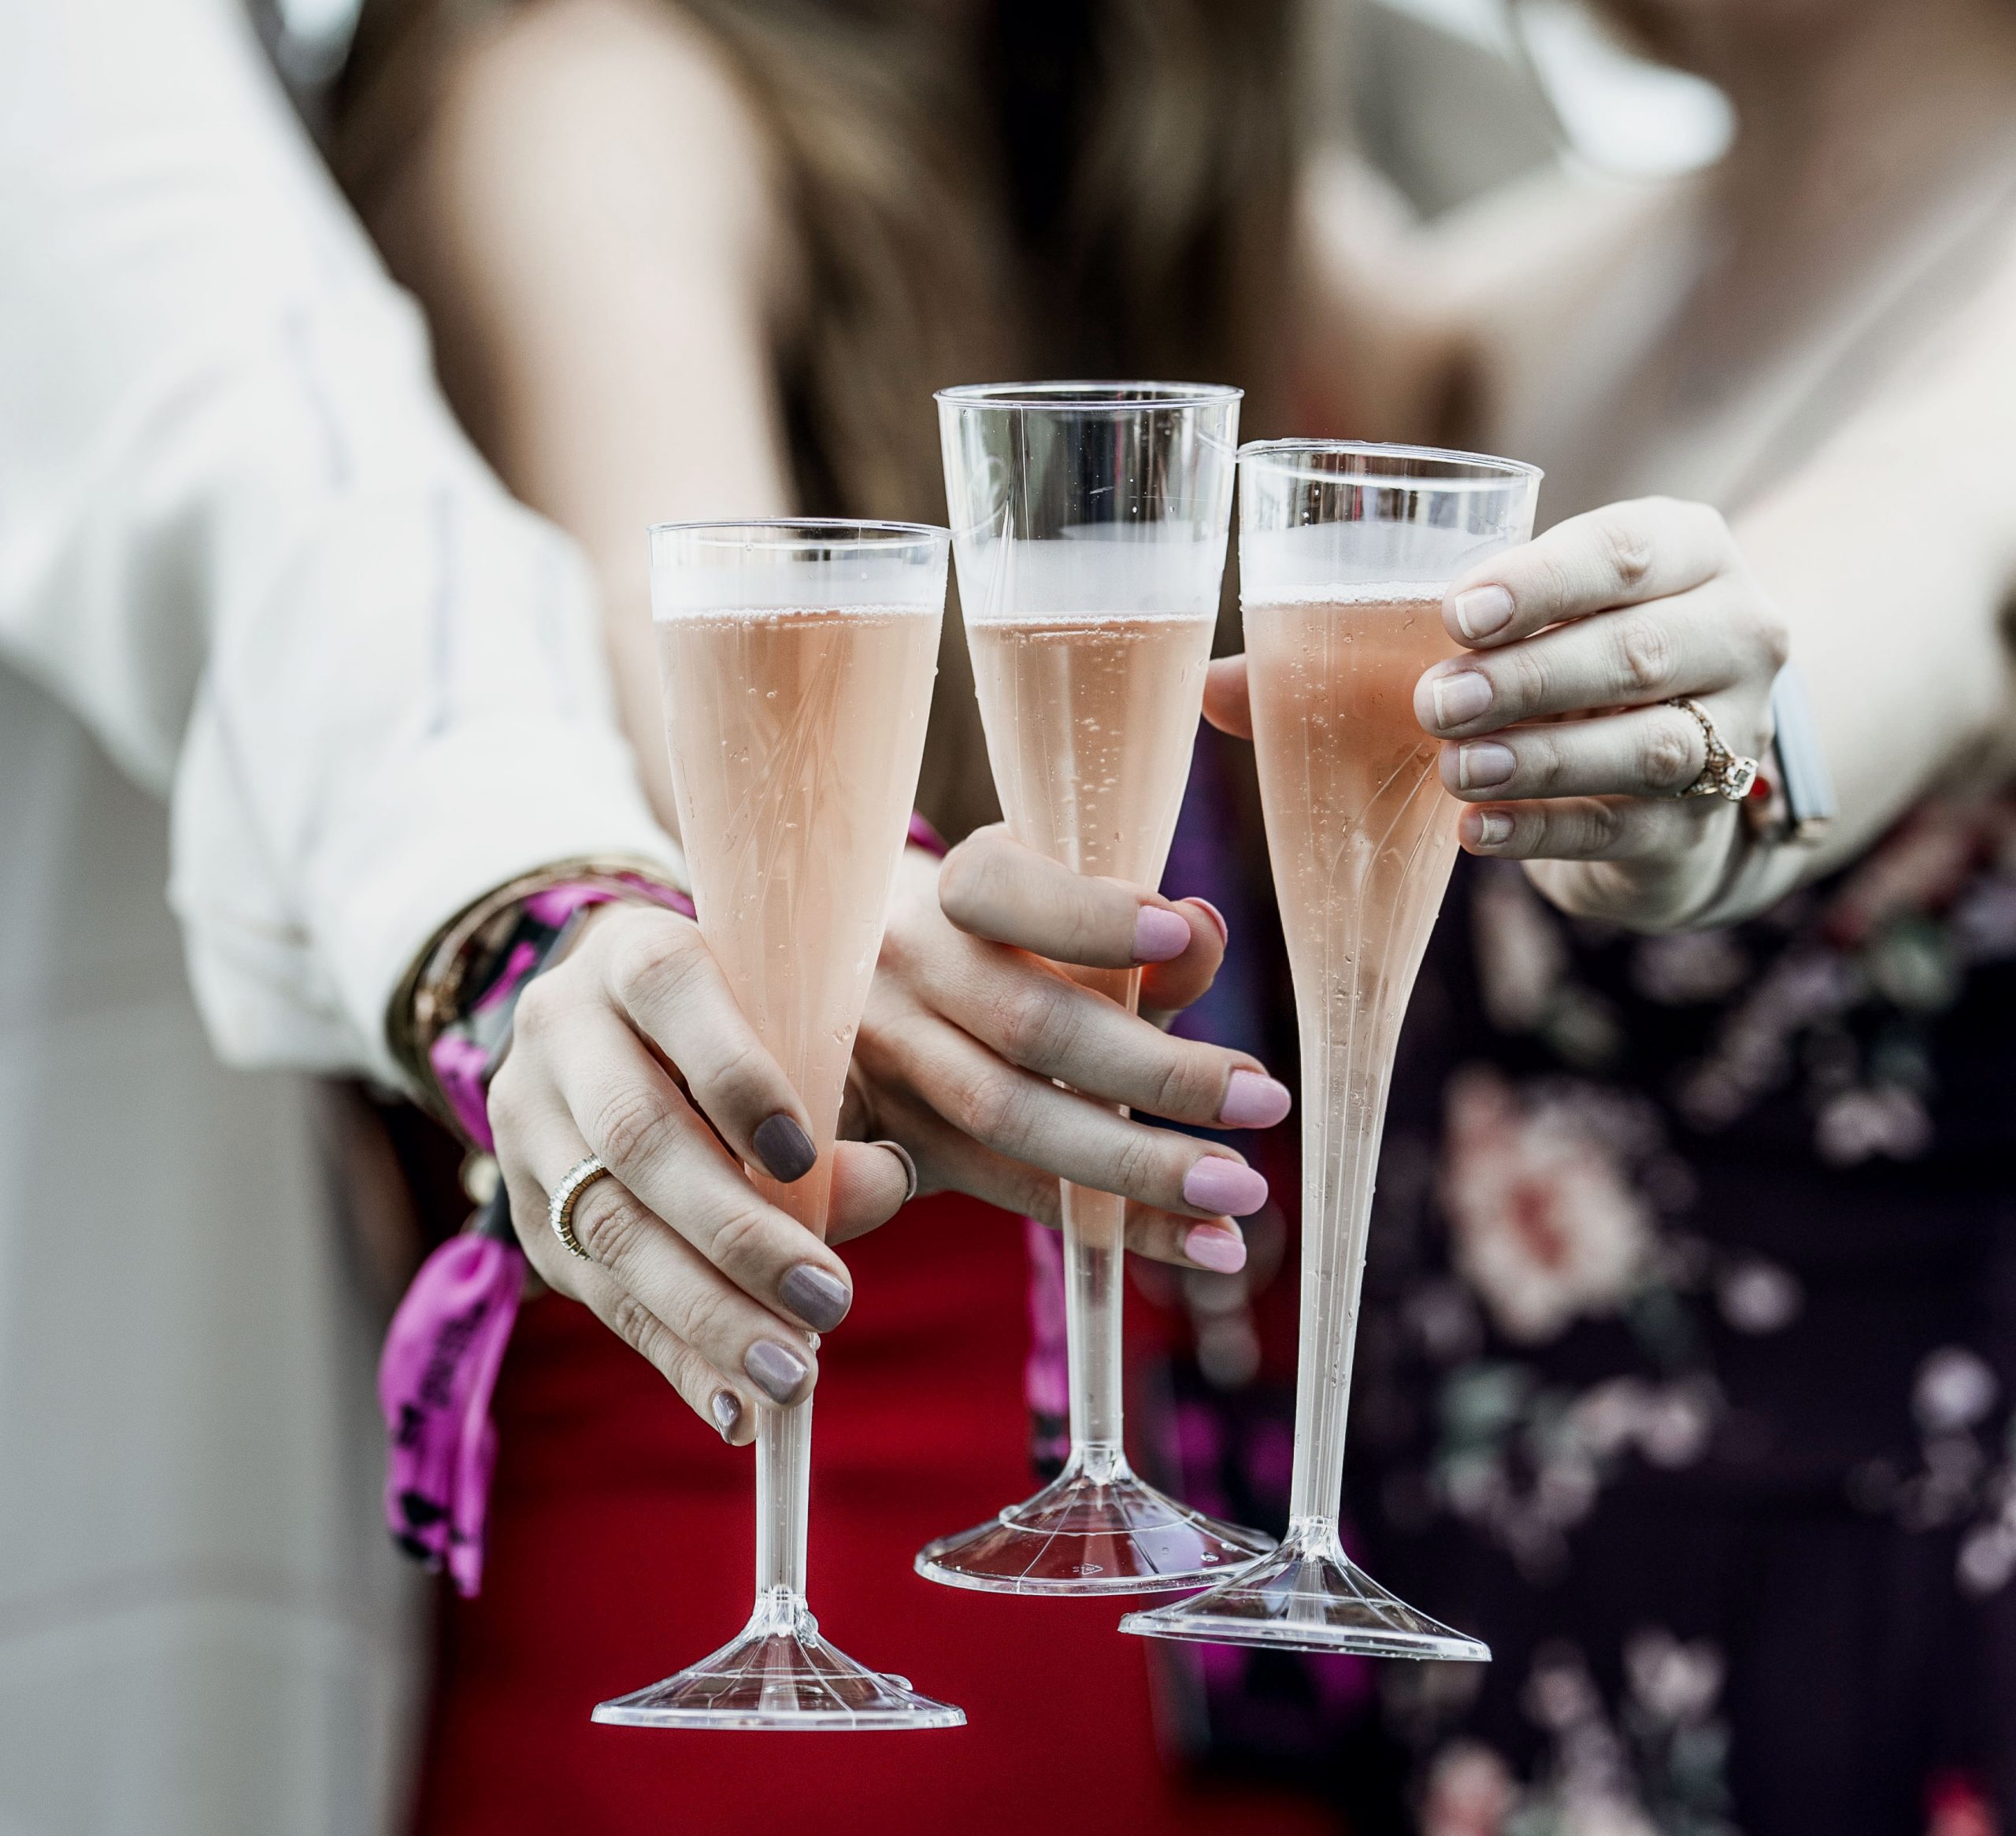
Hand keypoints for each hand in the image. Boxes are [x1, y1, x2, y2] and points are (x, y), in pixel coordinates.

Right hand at [487, 903, 912, 1446]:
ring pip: (609, 1229)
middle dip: (738, 1233)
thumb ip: (830, 1097)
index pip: (673, 996)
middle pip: (637, 1138)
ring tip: (794, 1377)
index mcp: (635, 956)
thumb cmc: (739, 1021)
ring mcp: (527, 1125)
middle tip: (831, 1302)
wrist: (613, 1024)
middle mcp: (562, 1033)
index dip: (737, 1076)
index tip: (803, 1157)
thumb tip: (878, 1186)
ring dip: (709, 1315)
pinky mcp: (525, 1212)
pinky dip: (677, 1359)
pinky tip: (736, 1410)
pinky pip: (599, 1297)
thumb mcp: (784, 1026)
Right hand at [844, 827, 1291, 1271]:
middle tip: (1263, 1098)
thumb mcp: (1061, 915)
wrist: (863, 992)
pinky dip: (1122, 1225)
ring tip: (1239, 1188)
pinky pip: (1016, 1193)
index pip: (999, 889)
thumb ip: (1135, 923)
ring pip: (1011, 1120)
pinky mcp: (902, 1148)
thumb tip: (1202, 934)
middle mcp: (907, 973)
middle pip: (1025, 1025)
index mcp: (953, 893)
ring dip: (1140, 1164)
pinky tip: (1206, 1243)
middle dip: (1153, 1069)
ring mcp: (891, 1065)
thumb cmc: (1003, 945)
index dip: (1086, 916)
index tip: (1179, 934)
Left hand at [1202, 497, 1789, 929]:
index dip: (1541, 580)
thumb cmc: (1550, 671)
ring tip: (1452, 767)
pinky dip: (1546, 829)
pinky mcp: (1700, 826)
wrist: (1660, 776)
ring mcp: (1732, 735)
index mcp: (1681, 551)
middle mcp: (1731, 632)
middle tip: (1431, 700)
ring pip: (1648, 744)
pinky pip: (1626, 826)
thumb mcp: (1496, 635)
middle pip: (1638, 650)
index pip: (1622, 549)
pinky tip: (1475, 831)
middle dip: (1531, 675)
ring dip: (1543, 756)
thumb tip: (1211, 684)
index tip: (1454, 612)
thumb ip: (1365, 644)